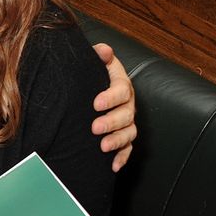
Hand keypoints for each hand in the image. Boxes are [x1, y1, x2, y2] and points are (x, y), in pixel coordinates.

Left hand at [90, 43, 136, 171]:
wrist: (86, 86)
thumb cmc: (88, 73)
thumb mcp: (91, 61)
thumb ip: (97, 55)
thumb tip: (104, 50)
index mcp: (120, 83)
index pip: (122, 89)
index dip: (110, 97)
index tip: (95, 104)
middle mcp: (127, 103)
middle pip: (127, 114)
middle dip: (112, 122)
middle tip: (95, 128)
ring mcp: (126, 120)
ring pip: (129, 132)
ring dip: (117, 141)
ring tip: (102, 147)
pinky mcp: (122, 135)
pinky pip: (127, 148)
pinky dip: (122, 157)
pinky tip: (113, 166)